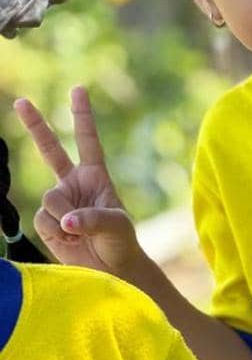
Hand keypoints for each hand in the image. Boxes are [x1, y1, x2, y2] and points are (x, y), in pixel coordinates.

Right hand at [14, 85, 140, 274]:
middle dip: (36, 126)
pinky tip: (69, 238)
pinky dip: (56, 230)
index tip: (77, 90)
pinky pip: (43, 219)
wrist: (110, 269)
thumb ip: (93, 218)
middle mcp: (74, 184)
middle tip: (21, 102)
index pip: (88, 141)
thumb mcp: (117, 225)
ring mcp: (58, 202)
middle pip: (50, 150)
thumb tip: (65, 219)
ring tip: (80, 231)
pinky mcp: (47, 222)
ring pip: (49, 197)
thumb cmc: (121, 241)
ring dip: (64, 216)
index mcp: (96, 176)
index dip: (82, 116)